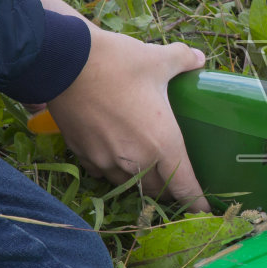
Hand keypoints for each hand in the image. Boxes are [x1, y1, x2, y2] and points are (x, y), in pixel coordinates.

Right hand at [45, 26, 208, 210]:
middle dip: (169, 189)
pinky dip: (110, 167)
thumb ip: (184, 60)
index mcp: (162, 143)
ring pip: (127, 183)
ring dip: (139, 179)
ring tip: (144, 166)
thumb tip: (200, 58)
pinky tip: (113, 152)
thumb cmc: (118, 62)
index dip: (196, 201)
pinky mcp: (82, 154)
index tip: (203, 209)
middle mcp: (135, 160)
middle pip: (157, 189)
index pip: (185, 186)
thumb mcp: (158, 59)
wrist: (63, 61)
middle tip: (176, 179)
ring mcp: (105, 160)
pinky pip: (100, 171)